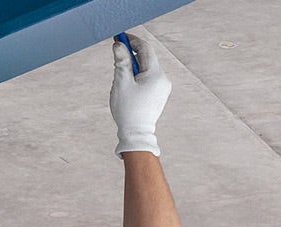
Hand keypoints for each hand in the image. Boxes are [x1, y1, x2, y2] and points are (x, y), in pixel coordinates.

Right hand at [109, 34, 171, 157]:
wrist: (137, 135)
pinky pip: (149, 78)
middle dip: (131, 55)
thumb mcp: (121, 84)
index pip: (145, 48)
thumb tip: (119, 45)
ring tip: (121, 79)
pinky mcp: (160, 94)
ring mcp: (163, 87)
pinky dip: (138, 77)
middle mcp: (163, 78)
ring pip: (146, 68)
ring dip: (133, 67)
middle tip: (117, 53)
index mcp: (155, 74)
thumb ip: (121, 62)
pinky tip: (129, 87)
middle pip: (146, 58)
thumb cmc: (128, 111)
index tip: (119, 38)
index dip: (131, 40)